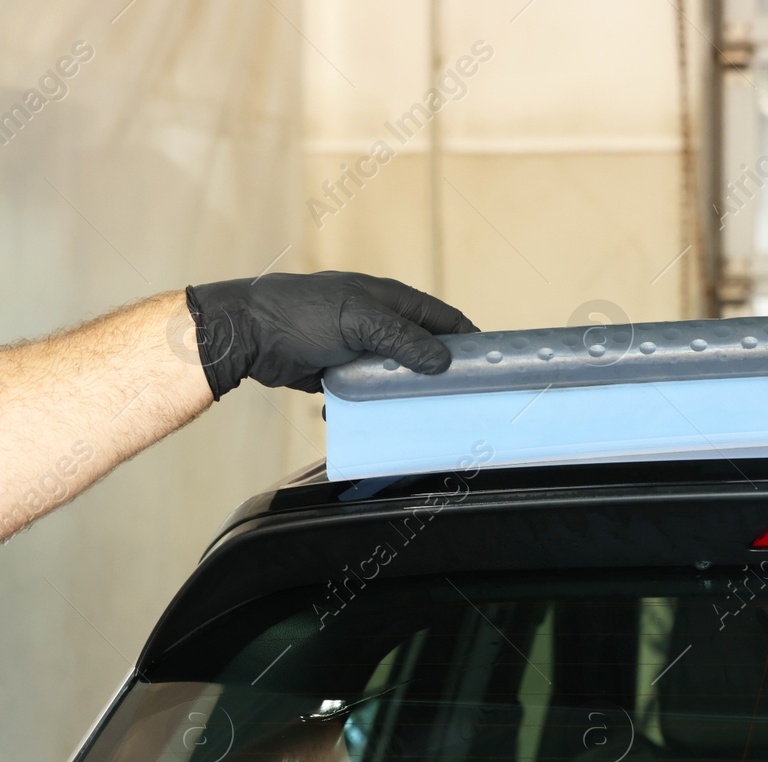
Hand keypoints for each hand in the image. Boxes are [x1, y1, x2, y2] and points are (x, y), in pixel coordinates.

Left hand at [184, 271, 477, 397]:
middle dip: (439, 372)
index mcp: (389, 300)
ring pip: (396, 374)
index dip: (466, 339)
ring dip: (405, 393)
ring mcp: (358, 347)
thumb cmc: (301, 314)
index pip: (442, 318)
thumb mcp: (359, 321)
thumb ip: (402, 340)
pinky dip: (372, 405)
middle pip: (421, 349)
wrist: (247, 334)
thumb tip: (443, 363)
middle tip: (458, 398)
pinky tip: (374, 420)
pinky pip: (367, 391)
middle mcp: (377, 322)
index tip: (486, 365)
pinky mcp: (338, 371)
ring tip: (421, 415)